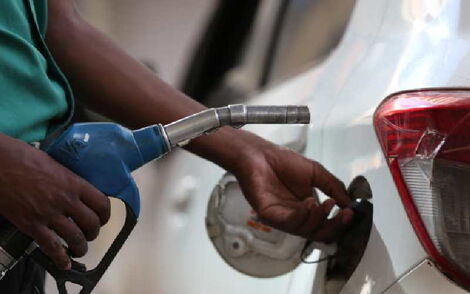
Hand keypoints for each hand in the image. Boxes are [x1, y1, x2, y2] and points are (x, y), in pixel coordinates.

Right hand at [0, 134, 109, 269]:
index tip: (102, 219)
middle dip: (93, 232)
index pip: (102, 204)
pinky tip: (64, 263)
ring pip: (75, 238)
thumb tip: (75, 188)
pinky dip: (60, 258)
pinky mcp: (31, 225)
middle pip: (92, 224)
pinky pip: (51, 246)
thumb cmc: (23, 157)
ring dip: (80, 247)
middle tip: (89, 234)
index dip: (105, 215)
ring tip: (78, 249)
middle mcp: (66, 200)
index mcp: (74, 183)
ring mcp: (49, 214)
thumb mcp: (54, 164)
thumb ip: (67, 179)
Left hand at [232, 135, 353, 242]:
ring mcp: (282, 218)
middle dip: (334, 226)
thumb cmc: (283, 162)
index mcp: (307, 209)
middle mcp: (295, 217)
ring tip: (324, 203)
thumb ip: (333, 187)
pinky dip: (302, 215)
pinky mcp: (269, 216)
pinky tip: (309, 203)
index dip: (340, 222)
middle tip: (344, 214)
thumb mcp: (316, 173)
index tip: (351, 212)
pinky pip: (288, 223)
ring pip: (305, 230)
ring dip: (318, 219)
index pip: (326, 224)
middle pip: (318, 233)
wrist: (260, 154)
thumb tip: (350, 203)